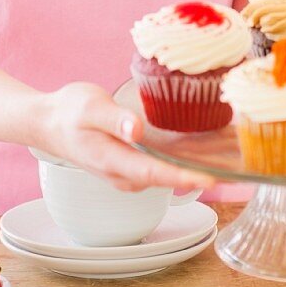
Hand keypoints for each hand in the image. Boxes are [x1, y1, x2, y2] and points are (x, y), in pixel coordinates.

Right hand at [37, 81, 216, 193]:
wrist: (48, 123)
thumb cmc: (68, 111)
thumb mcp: (89, 106)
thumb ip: (113, 119)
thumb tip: (137, 131)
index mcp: (112, 161)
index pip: (154, 174)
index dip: (184, 177)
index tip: (212, 178)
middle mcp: (123, 175)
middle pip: (167, 180)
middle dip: (200, 175)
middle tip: (237, 167)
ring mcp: (127, 174)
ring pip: (166, 176)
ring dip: (194, 170)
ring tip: (228, 157)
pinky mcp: (131, 167)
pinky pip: (161, 169)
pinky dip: (182, 163)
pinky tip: (202, 150)